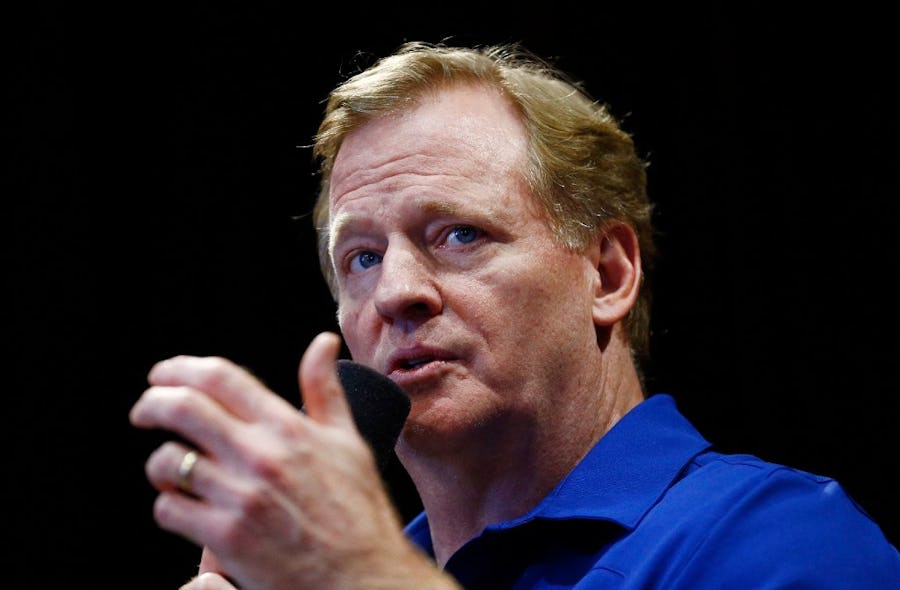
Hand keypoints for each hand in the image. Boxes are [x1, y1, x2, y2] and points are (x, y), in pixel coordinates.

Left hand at [130, 332, 456, 588]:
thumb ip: (325, 390)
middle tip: (145, 409)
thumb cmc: (358, 511)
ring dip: (160, 461)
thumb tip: (322, 343)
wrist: (363, 577)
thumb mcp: (347, 441)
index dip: (182, 368)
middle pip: (182, 409)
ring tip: (167, 466)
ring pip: (168, 461)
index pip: (222, 378)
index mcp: (289, 427)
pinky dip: (169, 505)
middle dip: (152, 403)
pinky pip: (170, 509)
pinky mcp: (225, 539)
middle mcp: (262, 456)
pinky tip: (184, 506)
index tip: (165, 374)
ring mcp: (241, 498)